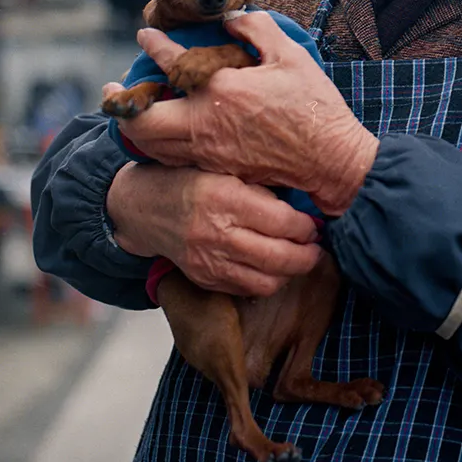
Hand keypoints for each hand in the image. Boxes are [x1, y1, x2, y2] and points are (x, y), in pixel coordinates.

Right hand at [106, 162, 322, 296]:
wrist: (145, 208)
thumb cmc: (191, 182)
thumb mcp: (225, 170)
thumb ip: (262, 190)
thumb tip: (304, 209)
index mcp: (226, 198)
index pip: (282, 222)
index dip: (306, 227)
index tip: (314, 225)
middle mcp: (217, 233)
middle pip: (278, 257)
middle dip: (307, 256)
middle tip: (316, 249)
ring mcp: (208, 261)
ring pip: (266, 282)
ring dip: (289, 274)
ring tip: (298, 260)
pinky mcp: (203, 279)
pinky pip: (245, 290)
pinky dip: (266, 283)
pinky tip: (273, 269)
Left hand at [114, 12, 379, 216]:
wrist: (330, 160)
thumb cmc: (315, 106)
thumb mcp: (291, 56)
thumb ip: (257, 29)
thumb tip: (231, 18)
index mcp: (222, 89)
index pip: (172, 63)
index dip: (154, 45)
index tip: (145, 34)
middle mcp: (206, 124)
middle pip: (141, 121)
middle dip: (122, 103)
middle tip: (113, 89)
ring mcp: (209, 152)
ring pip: (152, 146)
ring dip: (137, 126)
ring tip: (133, 111)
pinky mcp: (217, 170)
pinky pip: (173, 159)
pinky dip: (160, 145)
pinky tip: (164, 135)